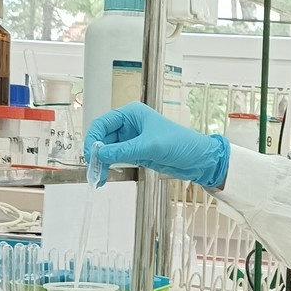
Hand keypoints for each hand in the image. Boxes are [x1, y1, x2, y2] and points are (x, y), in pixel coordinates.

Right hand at [83, 103, 230, 187]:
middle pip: (103, 137)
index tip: (92, 154)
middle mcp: (129, 124)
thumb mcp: (150, 146)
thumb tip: (101, 154)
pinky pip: (116, 157)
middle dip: (96, 152)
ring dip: (102, 162)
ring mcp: (131, 139)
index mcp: (132, 114)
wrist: (198, 159)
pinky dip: (110, 166)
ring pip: (108, 149)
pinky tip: (105, 176)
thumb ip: (124, 150)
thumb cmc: (181, 144)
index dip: (94, 138)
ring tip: (98, 177)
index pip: (103, 123)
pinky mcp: (136, 152)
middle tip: (93, 169)